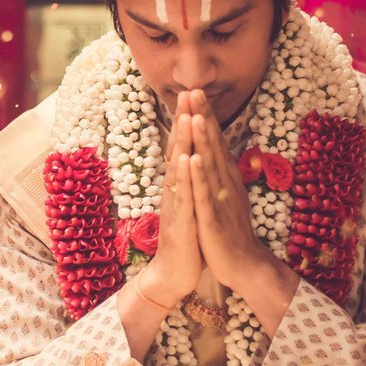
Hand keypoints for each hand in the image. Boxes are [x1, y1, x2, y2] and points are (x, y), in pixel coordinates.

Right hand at [136, 95, 203, 307]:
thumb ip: (187, 181)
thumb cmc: (185, 238)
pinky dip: (184, 177)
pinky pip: (182, 196)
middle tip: (186, 92)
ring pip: (178, 168)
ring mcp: (175, 204)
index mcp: (179, 185)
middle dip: (182, 121)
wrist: (174, 273)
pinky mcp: (181, 221)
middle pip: (177, 149)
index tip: (192, 95)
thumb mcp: (188, 204)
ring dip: (181, 142)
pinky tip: (186, 160)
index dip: (186, 121)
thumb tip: (190, 158)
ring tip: (186, 117)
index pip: (182, 146)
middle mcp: (173, 189)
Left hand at [186, 91, 274, 293]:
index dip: (205, 116)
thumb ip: (222, 174)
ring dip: (203, 139)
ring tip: (194, 114)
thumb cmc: (231, 231)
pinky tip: (194, 158)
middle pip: (213, 145)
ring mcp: (220, 199)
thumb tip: (216, 152)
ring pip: (209, 165)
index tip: (196, 92)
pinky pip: (204, 194)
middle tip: (195, 89)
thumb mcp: (226, 196)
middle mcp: (225, 183)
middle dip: (202, 117)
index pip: (214, 141)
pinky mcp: (213, 218)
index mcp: (226, 178)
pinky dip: (199, 176)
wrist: (245, 265)